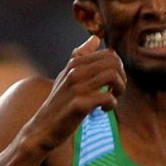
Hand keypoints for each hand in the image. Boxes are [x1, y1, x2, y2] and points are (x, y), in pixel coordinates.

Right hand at [23, 36, 125, 152]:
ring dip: (118, 90)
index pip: (109, 54)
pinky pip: (108, 98)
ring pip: (113, 77)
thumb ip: (80, 56)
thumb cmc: (60, 102)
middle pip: (114, 63)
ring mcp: (76, 87)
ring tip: (111, 99)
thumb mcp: (67, 75)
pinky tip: (103, 110)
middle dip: (122, 78)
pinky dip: (111, 105)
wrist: (43, 127)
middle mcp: (74, 71)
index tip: (111, 82)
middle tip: (115, 91)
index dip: (118, 68)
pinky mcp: (79, 104)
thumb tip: (95, 38)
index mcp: (74, 63)